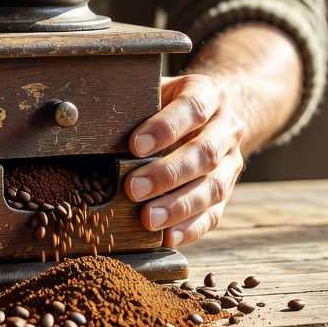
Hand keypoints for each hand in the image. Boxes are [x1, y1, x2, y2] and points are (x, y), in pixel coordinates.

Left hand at [125, 73, 244, 247]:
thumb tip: (96, 128)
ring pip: (214, 186)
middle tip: (134, 189)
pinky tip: (169, 235)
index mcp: (209, 94)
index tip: (135, 146)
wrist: (210, 113)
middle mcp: (227, 127)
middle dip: (168, 174)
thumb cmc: (170, 103)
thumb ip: (138, 106)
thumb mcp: (156, 91)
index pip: (192, 108)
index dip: (166, 128)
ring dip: (179, 205)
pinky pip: (215, 213)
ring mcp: (231, 161)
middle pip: (204, 152)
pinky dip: (192, 227)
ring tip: (149, 218)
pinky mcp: (228, 190)